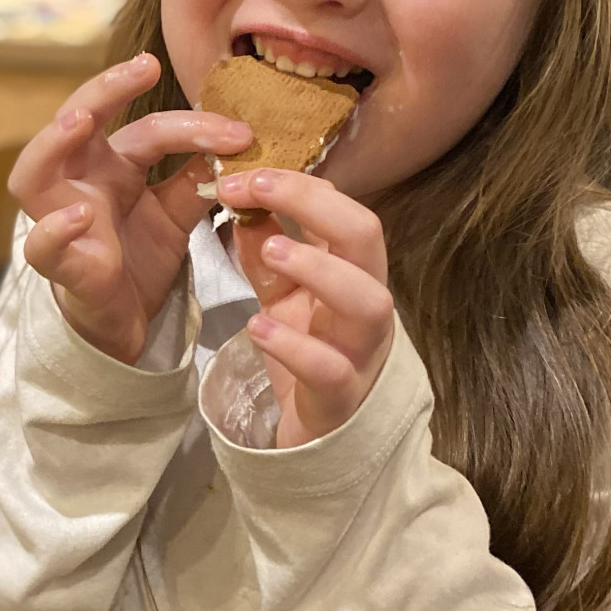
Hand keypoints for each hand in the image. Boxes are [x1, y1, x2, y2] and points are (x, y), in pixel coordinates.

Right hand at [9, 52, 251, 363]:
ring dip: (52, 142)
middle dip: (104, 89)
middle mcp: (79, 180)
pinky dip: (56, 228)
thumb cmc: (138, 258)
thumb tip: (239, 143)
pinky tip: (80, 214)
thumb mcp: (176, 215)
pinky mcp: (59, 264)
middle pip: (75, 120)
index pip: (147, 128)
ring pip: (31, 171)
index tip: (242, 132)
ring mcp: (60, 218)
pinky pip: (40, 244)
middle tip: (143, 67)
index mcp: (111, 164)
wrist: (123, 323)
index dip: (193, 125)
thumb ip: (197, 180)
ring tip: (80, 122)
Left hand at [218, 167, 393, 447]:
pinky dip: (296, 345)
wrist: (321, 438)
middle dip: (316, 205)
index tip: (246, 171)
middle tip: (259, 188)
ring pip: (368, 302)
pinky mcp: (343, 396)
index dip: (299, 184)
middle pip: (367, 238)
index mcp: (351, 270)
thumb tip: (243, 201)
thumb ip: (263, 251)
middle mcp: (366, 302)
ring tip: (273, 250)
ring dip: (319, 269)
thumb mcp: (281, 294)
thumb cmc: (308, 351)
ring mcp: (361, 350)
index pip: (342, 209)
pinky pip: (331, 368)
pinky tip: (258, 327)